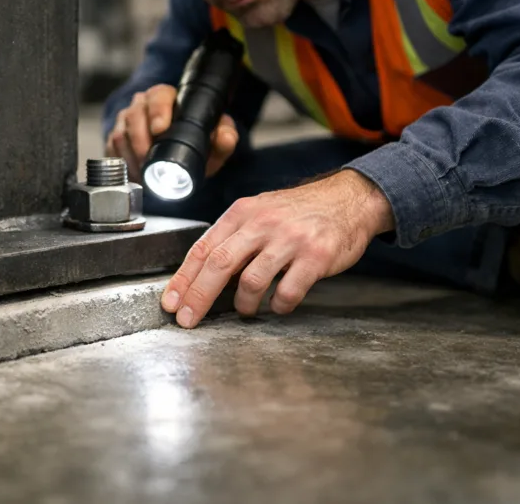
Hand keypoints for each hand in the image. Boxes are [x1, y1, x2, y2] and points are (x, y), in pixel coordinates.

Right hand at [106, 84, 238, 181]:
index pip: (158, 97)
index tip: (160, 129)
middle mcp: (142, 105)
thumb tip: (225, 137)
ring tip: (142, 172)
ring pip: (121, 133)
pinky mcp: (115, 137)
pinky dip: (122, 162)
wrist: (180, 155)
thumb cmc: (196, 142)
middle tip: (149, 161)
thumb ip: (225, 138)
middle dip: (140, 141)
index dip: (157, 111)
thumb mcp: (215, 142)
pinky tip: (134, 173)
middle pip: (134, 116)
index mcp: (166, 97)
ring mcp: (126, 120)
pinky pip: (111, 147)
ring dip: (130, 156)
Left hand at [160, 170, 394, 327]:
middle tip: (188, 319)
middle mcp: (263, 224)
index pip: (203, 248)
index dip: (184, 278)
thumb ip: (233, 237)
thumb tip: (201, 273)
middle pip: (219, 264)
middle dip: (199, 296)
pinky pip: (288, 291)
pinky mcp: (316, 257)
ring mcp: (290, 240)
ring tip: (245, 310)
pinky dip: (279, 305)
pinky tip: (278, 305)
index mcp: (242, 213)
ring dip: (243, 304)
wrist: (348, 199)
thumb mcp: (259, 212)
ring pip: (251, 280)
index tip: (171, 302)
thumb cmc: (298, 211)